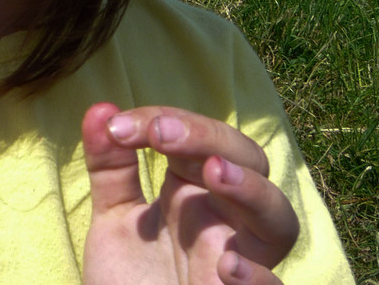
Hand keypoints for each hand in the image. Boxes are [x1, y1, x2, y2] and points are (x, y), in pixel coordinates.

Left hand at [82, 103, 299, 284]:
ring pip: (279, 222)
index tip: (118, 126)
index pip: (199, 137)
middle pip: (250, 163)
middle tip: (161, 134)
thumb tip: (100, 110)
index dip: (164, 120)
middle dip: (208, 138)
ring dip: (251, 190)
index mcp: (198, 192)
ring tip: (215, 173)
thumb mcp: (115, 219)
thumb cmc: (132, 282)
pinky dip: (257, 278)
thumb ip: (109, 166)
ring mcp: (240, 266)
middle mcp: (226, 223)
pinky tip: (226, 265)